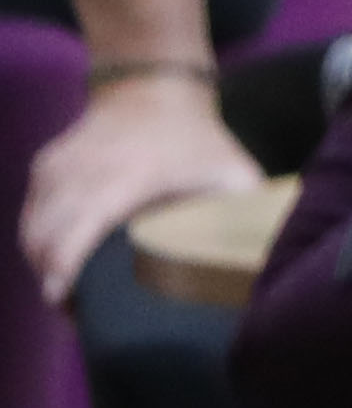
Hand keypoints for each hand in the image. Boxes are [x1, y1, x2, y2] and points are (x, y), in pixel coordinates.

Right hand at [17, 72, 256, 302]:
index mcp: (125, 177)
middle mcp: (80, 171)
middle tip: (78, 318)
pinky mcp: (45, 168)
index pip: (78, 229)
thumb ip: (246, 218)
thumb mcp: (234, 174)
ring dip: (43, 265)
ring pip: (32, 228)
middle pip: (44, 236)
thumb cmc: (199, 141)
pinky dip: (39, 243)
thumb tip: (263, 267)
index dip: (65, 269)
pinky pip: (31, 214)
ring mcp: (56, 167)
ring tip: (70, 301)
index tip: (65, 304)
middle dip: (53, 280)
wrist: (153, 89)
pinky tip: (58, 268)